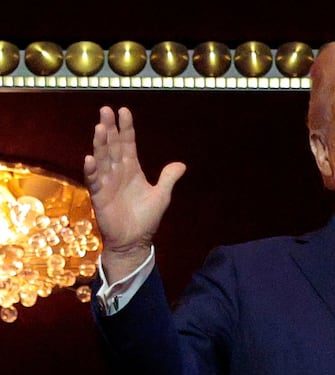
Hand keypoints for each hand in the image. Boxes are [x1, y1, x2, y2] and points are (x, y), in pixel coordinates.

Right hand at [83, 106, 185, 281]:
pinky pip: (93, 181)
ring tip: (100, 128)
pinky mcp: (99, 196)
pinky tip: (89, 159)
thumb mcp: (161, 195)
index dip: (126, 128)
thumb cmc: (146, 218)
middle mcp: (117, 172)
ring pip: (102, 159)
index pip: (128, 144)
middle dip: (110, 128)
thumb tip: (181, 164)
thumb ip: (168, 178)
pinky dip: (91, 170)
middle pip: (112, 146)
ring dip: (100, 144)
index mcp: (132, 169)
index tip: (124, 111)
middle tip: (105, 110)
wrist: (134, 241)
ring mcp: (106, 183)